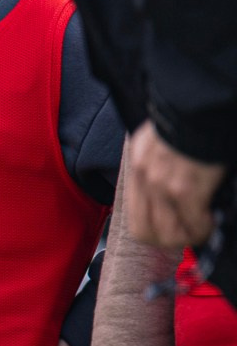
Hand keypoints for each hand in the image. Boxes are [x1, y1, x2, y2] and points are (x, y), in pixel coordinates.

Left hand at [120, 120, 226, 254]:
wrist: (200, 104)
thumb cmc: (189, 121)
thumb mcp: (161, 142)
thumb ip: (160, 168)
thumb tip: (174, 196)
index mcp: (137, 164)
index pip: (135, 217)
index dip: (155, 232)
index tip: (172, 232)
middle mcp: (143, 177)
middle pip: (146, 232)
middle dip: (171, 241)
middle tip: (189, 236)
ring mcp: (161, 186)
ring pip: (168, 234)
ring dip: (188, 237)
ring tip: (202, 230)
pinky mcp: (184, 189)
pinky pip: (192, 223)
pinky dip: (203, 228)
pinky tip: (211, 221)